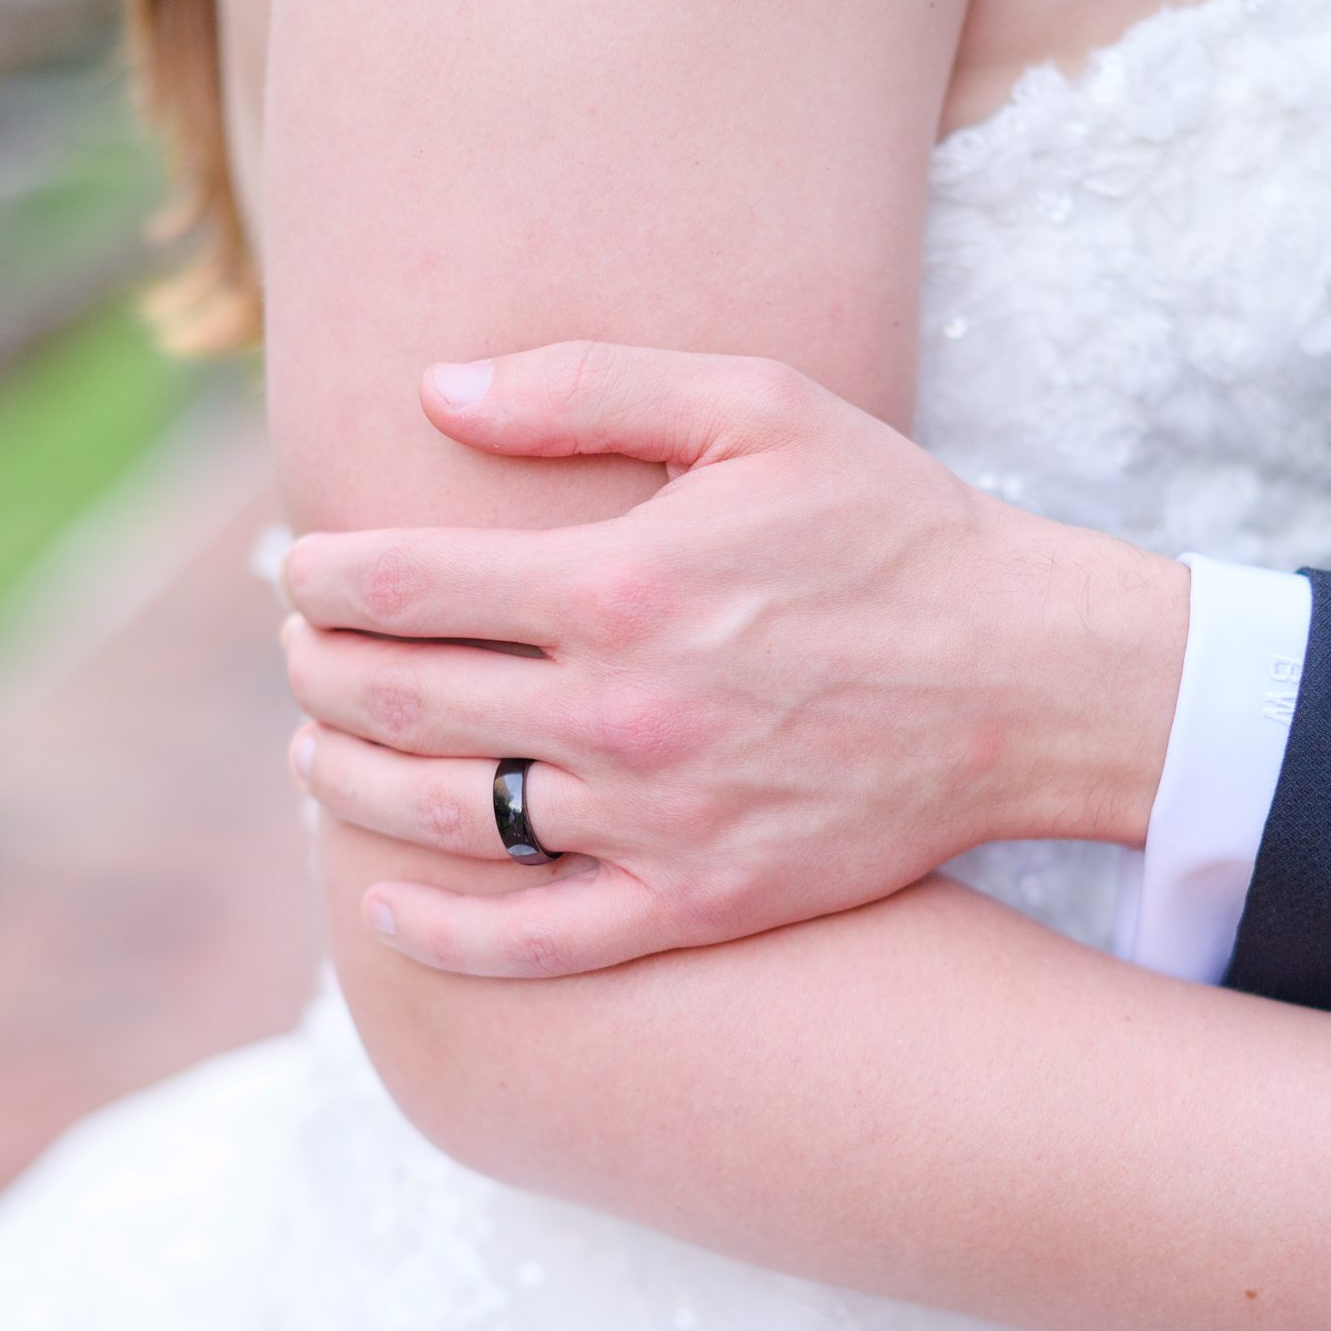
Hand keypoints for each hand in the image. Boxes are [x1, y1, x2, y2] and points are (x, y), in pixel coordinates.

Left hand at [280, 341, 1188, 975]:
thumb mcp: (760, 407)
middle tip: (300, 655)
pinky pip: (538, 943)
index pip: (405, 585)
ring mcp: (654, 822)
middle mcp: (620, 712)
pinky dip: (444, 936)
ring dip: (349, 785)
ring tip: (317, 756)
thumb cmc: (893, 529)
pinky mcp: (697, 904)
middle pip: (402, 701)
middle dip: (317, 674)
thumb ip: (590, 387)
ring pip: (444, 817)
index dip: (325, 577)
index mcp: (621, 583)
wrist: (1030, 680)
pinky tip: (386, 909)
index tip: (301, 570)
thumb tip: (435, 390)